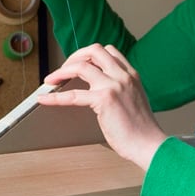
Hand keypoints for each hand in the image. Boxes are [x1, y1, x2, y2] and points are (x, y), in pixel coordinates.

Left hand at [38, 44, 166, 169]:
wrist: (149, 145)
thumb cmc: (141, 130)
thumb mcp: (134, 100)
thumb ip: (121, 90)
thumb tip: (98, 90)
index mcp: (131, 75)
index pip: (109, 51)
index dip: (90, 55)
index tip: (78, 64)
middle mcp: (123, 76)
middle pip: (94, 51)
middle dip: (74, 57)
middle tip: (63, 69)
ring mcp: (114, 85)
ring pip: (81, 66)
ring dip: (61, 71)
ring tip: (50, 80)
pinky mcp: (104, 100)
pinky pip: (73, 94)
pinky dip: (55, 97)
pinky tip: (45, 99)